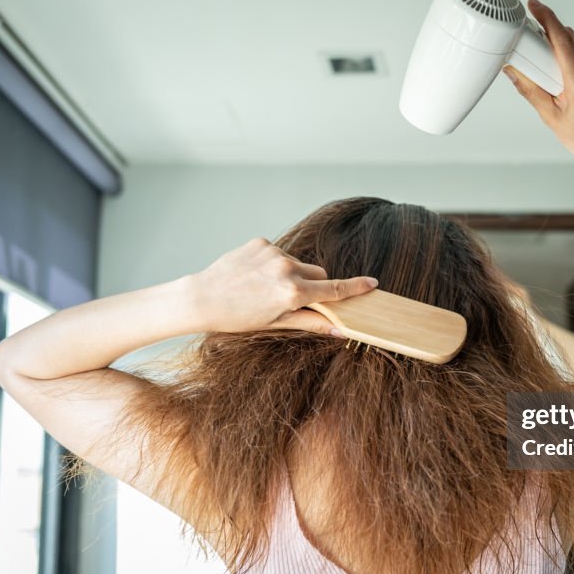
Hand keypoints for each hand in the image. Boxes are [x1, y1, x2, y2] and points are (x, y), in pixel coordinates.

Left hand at [187, 237, 377, 334]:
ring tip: (264, 288)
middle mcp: (287, 268)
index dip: (355, 287)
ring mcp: (274, 252)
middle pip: (318, 274)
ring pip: (298, 264)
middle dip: (313, 285)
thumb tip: (339, 331)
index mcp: (293, 292)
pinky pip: (279, 253)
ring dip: (291, 274)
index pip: (333, 289)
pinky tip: (254, 276)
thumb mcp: (276, 324)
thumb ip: (311, 323)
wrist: (202, 298)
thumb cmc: (237, 317)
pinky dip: (274, 264)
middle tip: (291, 300)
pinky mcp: (261, 242)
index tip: (372, 283)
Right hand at [503, 0, 573, 172]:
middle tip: (537, 59)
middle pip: (569, 40)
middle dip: (550, 43)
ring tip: (561, 83)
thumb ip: (531, 90)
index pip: (562, 41)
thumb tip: (514, 71)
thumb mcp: (552, 119)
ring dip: (564, 56)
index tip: (535, 7)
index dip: (547, 19)